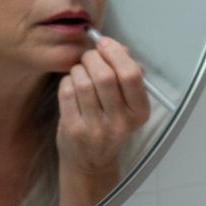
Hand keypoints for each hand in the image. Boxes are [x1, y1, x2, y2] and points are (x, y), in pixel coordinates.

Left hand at [56, 36, 150, 185]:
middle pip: (104, 76)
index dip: (116, 53)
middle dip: (92, 58)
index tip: (105, 44)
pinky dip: (67, 81)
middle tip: (89, 57)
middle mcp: (120, 122)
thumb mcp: (127, 104)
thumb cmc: (110, 125)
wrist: (91, 162)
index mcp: (139, 112)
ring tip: (80, 72)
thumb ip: (126, 74)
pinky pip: (67, 91)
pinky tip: (72, 85)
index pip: (131, 75)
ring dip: (78, 69)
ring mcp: (95, 128)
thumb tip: (118, 47)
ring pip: (83, 82)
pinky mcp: (73, 129)